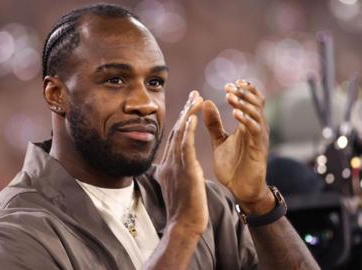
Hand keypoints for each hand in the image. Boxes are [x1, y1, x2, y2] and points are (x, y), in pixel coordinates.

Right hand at [155, 90, 207, 235]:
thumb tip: (168, 168)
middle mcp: (168, 163)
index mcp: (167, 166)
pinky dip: (187, 131)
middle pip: (176, 132)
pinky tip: (192, 118)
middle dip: (185, 111)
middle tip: (194, 94)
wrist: (184, 225)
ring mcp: (175, 166)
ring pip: (180, 135)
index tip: (190, 106)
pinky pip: (185, 147)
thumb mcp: (176, 186)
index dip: (182, 120)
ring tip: (196, 99)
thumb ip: (174, 173)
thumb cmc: (184, 210)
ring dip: (188, 115)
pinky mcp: (184, 171)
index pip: (175, 138)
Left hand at [202, 80, 272, 213]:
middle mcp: (257, 128)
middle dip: (243, 93)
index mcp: (247, 125)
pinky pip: (255, 130)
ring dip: (243, 103)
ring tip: (230, 97)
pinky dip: (246, 120)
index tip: (229, 84)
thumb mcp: (219, 140)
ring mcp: (259, 138)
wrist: (240, 190)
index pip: (250, 101)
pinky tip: (236, 114)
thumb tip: (205, 102)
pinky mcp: (259, 149)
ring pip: (256, 113)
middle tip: (229, 87)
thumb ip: (214, 123)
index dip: (242, 91)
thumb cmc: (232, 166)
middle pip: (256, 103)